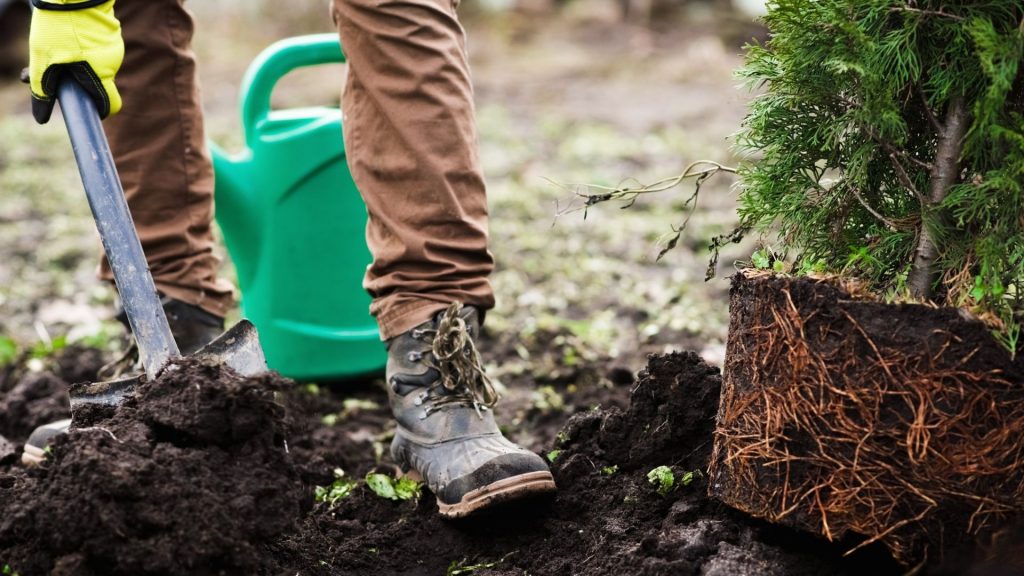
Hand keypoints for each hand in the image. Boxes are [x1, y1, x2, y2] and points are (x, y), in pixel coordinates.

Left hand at [29, 0, 123, 123]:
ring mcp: (113, 47)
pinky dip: (81, 47)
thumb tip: (41, 117)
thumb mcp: (43, 59)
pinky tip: (67, 33)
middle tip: (53, 67)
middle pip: (96, 82)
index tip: (83, 107)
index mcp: (100, 75)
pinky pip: (96, 48)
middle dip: (76, 79)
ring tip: (58, 43)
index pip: (111, 105)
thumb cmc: (59, 26)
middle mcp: (112, 64)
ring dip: (76, 61)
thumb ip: (42, 89)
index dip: (98, 110)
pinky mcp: (110, 34)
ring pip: (94, 64)